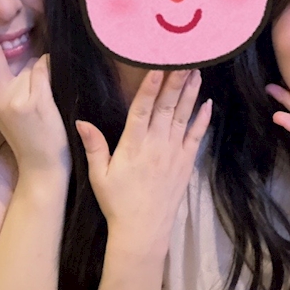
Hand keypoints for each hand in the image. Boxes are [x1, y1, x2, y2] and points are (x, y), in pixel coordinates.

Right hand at [76, 70, 211, 250]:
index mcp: (133, 145)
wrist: (143, 231)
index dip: (150, 85)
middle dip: (176, 80)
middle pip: (167, 106)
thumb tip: (81, 120)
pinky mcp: (186, 163)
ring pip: (183, 116)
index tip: (158, 65)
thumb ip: (93, 146)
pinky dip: (202, 119)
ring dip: (191, 92)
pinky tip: (207, 103)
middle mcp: (156, 144)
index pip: (142, 108)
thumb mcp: (98, 175)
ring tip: (197, 70)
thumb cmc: (117, 202)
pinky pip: (196, 136)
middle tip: (186, 58)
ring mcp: (174, 153)